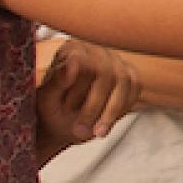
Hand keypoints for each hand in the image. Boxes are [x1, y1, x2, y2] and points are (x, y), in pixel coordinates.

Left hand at [35, 39, 139, 164]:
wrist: (62, 121)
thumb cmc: (51, 106)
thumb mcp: (47, 98)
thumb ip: (58, 80)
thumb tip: (73, 62)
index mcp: (72, 49)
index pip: (83, 62)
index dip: (77, 89)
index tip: (67, 109)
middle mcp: (95, 50)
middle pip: (106, 73)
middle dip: (94, 106)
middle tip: (79, 130)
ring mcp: (114, 61)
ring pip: (125, 81)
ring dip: (110, 112)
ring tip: (96, 133)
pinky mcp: (128, 75)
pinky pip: (135, 88)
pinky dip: (123, 109)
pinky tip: (106, 123)